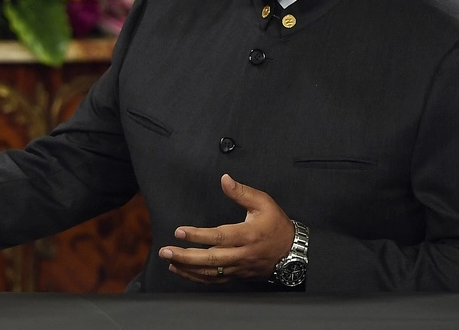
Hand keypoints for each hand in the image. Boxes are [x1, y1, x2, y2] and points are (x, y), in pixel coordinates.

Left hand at [157, 174, 293, 283]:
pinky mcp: (238, 275)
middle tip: (165, 251)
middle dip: (185, 256)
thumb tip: (224, 179)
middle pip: (210, 259)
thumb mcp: (264, 203)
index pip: (219, 237)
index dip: (198, 235)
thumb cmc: (277, 226)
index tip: (179, 231)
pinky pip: (215, 280)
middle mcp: (242, 254)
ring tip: (169, 260)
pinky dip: (197, 277)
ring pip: (211, 272)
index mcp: (247, 235)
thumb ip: (241, 192)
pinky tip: (183, 271)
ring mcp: (239, 267)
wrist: (293, 253)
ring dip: (188, 268)